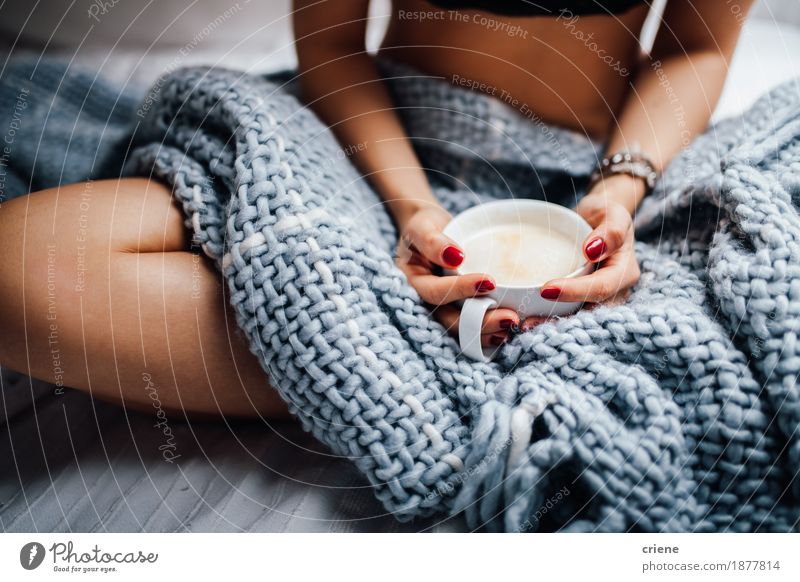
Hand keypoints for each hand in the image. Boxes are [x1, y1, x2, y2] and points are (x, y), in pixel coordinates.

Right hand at [396, 204, 519, 347]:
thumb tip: (454, 256)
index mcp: (415, 283)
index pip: (436, 292)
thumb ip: (432, 241)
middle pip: (449, 320)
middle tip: (510, 318)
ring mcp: (442, 310)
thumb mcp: (423, 226)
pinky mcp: (458, 311)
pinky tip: (508, 332)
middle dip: (479, 323)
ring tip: (512, 327)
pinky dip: (488, 333)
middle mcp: (426, 303)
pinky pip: (471, 327)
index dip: (461, 290)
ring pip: (461, 330)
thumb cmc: (424, 227)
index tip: (490, 282)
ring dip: (486, 333)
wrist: (429, 233)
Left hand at [522, 188, 640, 329]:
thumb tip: (592, 250)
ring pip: (577, 320)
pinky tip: (527, 322)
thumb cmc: (606, 213)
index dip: (575, 292)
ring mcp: (599, 300)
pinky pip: (568, 314)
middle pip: (589, 314)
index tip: (545, 289)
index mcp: (625, 274)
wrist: (599, 219)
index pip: (600, 288)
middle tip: (527, 324)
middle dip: (560, 321)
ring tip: (523, 328)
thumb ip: (611, 230)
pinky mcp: (583, 301)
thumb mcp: (613, 213)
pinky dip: (548, 320)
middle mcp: (615, 293)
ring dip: (551, 326)